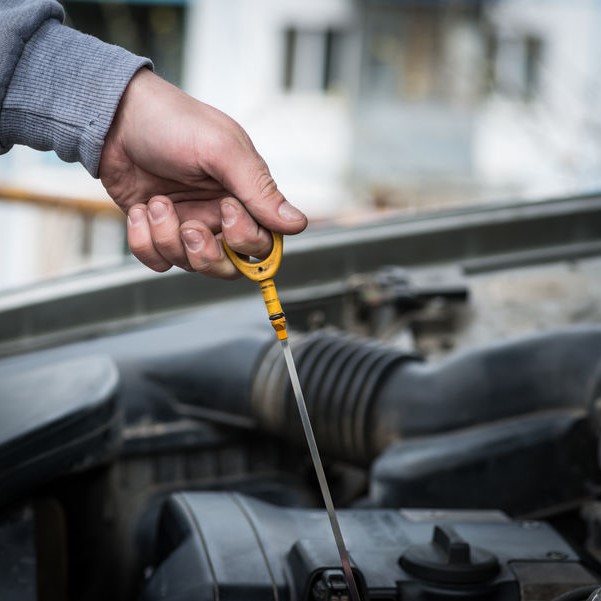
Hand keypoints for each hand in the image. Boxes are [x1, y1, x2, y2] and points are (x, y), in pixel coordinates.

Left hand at [98, 69, 306, 277]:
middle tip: (189, 228)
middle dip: (207, 254)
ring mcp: (187, 224)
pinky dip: (144, 241)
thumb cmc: (172, 122)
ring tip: (155, 204)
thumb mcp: (222, 150)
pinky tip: (140, 210)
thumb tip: (297, 223)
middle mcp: (218, 215)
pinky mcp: (157, 231)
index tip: (226, 208)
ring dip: (168, 239)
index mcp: (244, 196)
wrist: (114, 116)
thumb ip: (259, 189)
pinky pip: (157, 261)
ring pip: (190, 265)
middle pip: (230, 267)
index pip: (263, 243)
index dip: (246, 238)